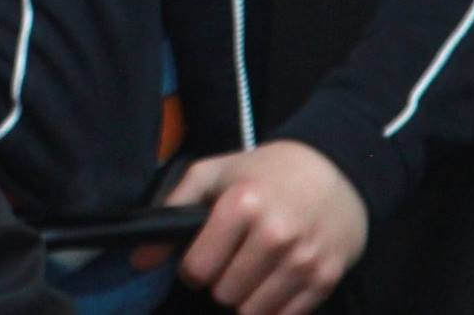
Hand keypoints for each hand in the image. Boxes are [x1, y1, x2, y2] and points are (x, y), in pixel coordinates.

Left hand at [133, 141, 366, 313]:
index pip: (198, 268)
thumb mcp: (212, 174)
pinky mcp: (327, 278)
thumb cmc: (263, 172)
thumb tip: (139, 260)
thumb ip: (171, 210)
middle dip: (218, 283)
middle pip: (223, 293)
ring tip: (250, 272)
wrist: (334, 172)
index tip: (198, 260)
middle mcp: (275, 235)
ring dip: (245, 298)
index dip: (190, 269)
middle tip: (228, 263)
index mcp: (242, 205)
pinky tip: (272, 283)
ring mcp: (304, 259)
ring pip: (253, 311)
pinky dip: (273, 307)